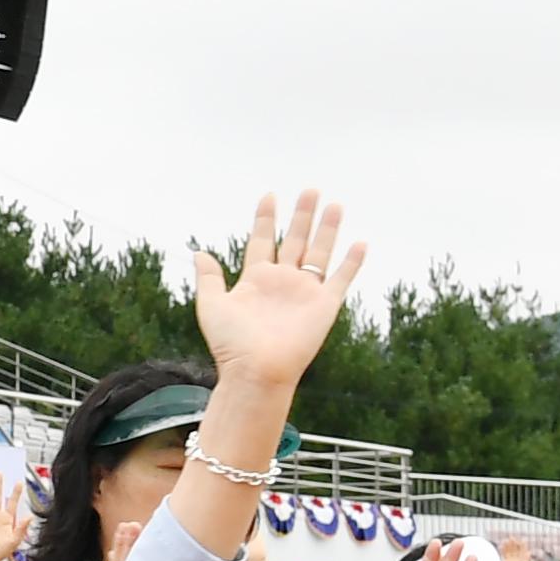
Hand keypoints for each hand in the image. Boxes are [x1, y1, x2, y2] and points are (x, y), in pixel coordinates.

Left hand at [184, 191, 365, 395]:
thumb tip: (199, 252)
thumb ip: (209, 278)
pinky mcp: (324, 305)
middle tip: (310, 190)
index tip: (270, 195)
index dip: (266, 218)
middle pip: (295, 239)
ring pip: (319, 252)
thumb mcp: (212, 305)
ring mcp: (304, 292)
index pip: (263, 240)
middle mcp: (282, 282)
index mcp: (256, 279)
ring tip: (334, 204)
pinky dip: (352, 262)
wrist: (257, 371)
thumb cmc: (232, 344)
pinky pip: (342, 278)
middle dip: (302, 215)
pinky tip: (360, 242)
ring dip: (327, 229)